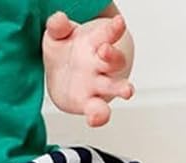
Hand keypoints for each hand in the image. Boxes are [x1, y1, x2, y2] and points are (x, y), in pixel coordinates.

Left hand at [43, 12, 133, 126]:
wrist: (62, 77)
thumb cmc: (65, 52)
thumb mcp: (57, 37)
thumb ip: (58, 28)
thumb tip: (57, 19)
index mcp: (95, 43)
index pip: (107, 34)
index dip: (113, 28)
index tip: (118, 22)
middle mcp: (100, 65)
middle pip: (114, 59)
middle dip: (113, 56)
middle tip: (107, 51)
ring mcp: (97, 85)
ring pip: (113, 86)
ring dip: (120, 88)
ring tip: (127, 91)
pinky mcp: (88, 103)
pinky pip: (98, 111)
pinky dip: (99, 116)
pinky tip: (95, 119)